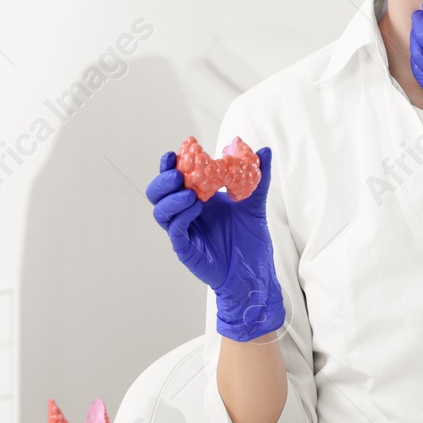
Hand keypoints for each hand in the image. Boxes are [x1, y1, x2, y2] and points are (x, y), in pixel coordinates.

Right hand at [146, 147, 284, 340]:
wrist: (253, 272)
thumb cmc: (249, 240)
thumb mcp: (255, 204)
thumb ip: (258, 178)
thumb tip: (263, 151)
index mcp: (197, 199)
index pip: (174, 180)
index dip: (170, 166)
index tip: (174, 153)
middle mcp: (186, 214)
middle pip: (158, 194)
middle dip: (162, 181)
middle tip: (177, 174)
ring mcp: (184, 231)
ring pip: (161, 212)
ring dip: (171, 198)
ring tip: (190, 192)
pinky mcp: (185, 248)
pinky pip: (175, 230)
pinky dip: (181, 216)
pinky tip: (195, 207)